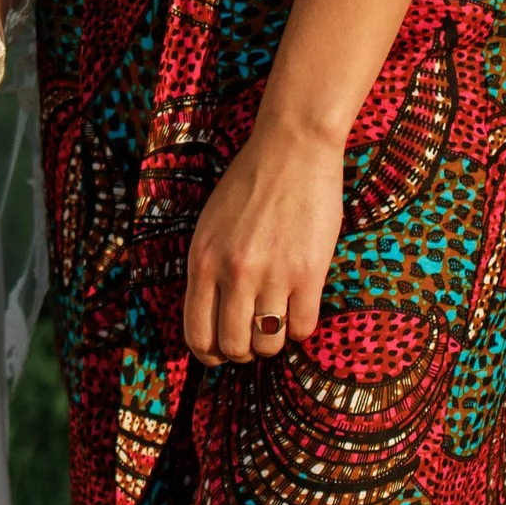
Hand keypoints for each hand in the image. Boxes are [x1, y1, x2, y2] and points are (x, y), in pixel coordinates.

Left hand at [183, 107, 344, 363]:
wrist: (291, 150)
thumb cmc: (248, 185)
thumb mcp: (209, 226)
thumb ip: (207, 269)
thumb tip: (212, 319)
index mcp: (201, 261)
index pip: (196, 333)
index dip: (209, 353)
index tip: (220, 353)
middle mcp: (233, 273)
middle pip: (233, 346)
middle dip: (242, 351)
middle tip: (252, 338)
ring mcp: (272, 275)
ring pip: (268, 343)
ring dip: (272, 341)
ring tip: (276, 321)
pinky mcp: (309, 273)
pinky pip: (303, 327)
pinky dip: (300, 327)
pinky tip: (299, 308)